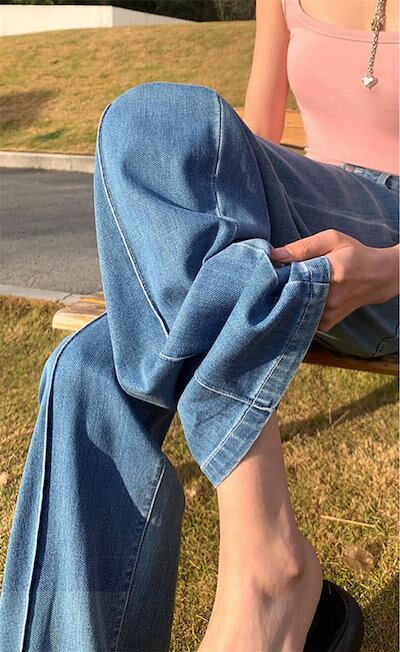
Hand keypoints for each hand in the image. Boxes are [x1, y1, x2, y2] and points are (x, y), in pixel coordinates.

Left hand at [270, 229, 398, 331]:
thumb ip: (303, 247)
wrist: (377, 278)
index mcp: (333, 274)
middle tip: (272, 281)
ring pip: (294, 310)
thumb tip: (273, 255)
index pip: (295, 279)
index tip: (270, 272)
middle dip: (279, 290)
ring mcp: (328, 316)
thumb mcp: (332, 240)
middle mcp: (330, 300)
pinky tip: (296, 298)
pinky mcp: (325, 325)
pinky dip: (295, 309)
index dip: (279, 276)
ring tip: (285, 288)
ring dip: (285, 300)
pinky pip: (301, 318)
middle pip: (291, 298)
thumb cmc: (353, 255)